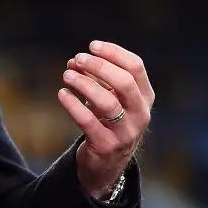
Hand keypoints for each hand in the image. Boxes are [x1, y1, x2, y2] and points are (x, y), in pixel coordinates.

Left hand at [57, 41, 154, 199]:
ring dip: (84, 84)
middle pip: (125, 83)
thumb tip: (75, 60)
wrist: (107, 162)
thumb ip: (95, 77)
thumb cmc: (108, 120)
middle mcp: (140, 114)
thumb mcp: (107, 96)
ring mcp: (126, 132)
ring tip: (67, 74)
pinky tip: (62, 94)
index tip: (92, 46)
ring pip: (108, 103)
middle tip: (78, 58)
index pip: (136, 67)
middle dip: (100, 67)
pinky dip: (73, 105)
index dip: (114, 53)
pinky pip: (89, 122)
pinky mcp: (106, 146)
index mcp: (145, 97)